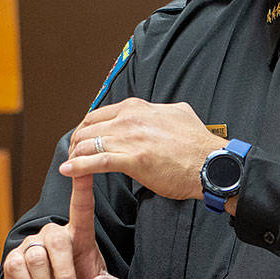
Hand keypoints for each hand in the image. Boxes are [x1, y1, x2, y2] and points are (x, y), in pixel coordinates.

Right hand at [2, 170, 124, 278]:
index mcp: (80, 237)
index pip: (81, 206)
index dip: (82, 185)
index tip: (82, 165)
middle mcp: (55, 235)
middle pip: (57, 241)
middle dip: (65, 274)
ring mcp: (33, 246)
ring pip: (37, 258)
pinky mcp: (14, 260)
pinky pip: (18, 267)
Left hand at [59, 98, 225, 199]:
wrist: (211, 163)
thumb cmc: (197, 144)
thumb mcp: (177, 113)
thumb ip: (160, 111)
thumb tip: (157, 111)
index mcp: (137, 107)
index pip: (98, 114)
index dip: (86, 129)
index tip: (83, 140)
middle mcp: (129, 119)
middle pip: (88, 129)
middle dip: (76, 143)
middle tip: (73, 155)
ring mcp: (130, 138)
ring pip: (88, 144)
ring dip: (74, 156)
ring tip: (69, 165)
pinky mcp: (132, 160)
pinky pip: (96, 162)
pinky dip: (78, 166)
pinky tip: (69, 171)